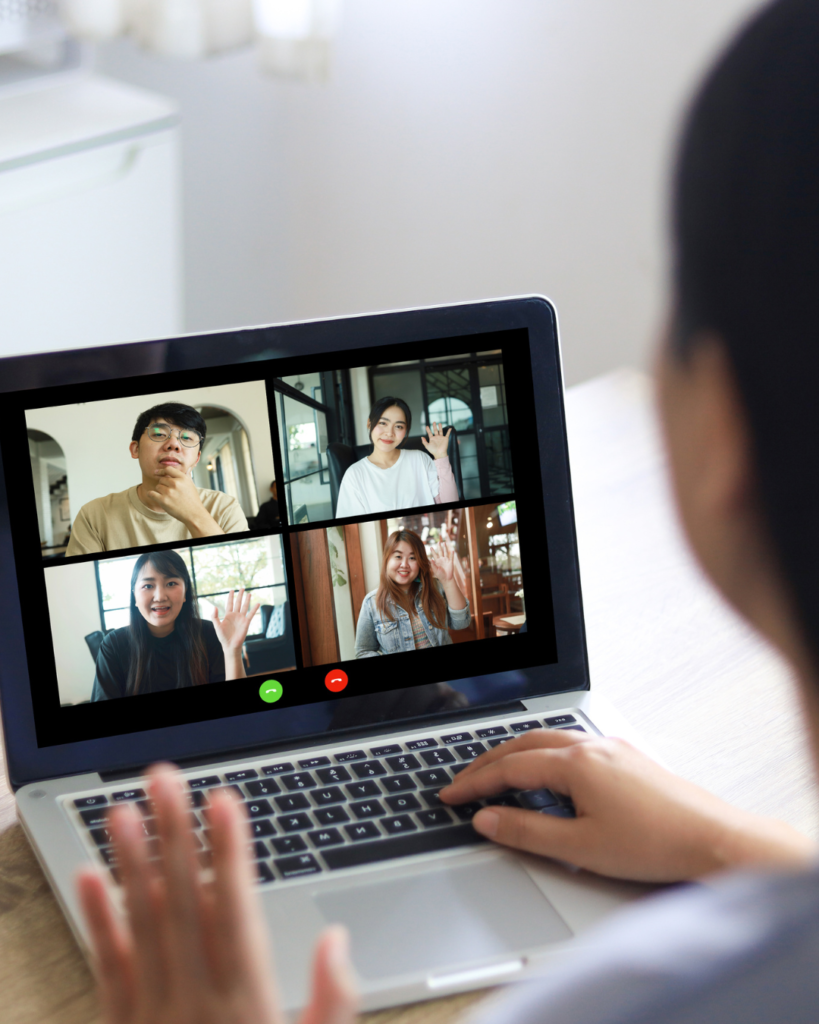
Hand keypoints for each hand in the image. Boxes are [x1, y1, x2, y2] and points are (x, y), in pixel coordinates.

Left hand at [76, 765, 357, 1023]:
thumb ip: (335, 1005)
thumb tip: (337, 938)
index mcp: (246, 1007)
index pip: (235, 913)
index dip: (228, 854)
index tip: (223, 802)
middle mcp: (194, 1004)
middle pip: (182, 904)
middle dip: (173, 835)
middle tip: (165, 778)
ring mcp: (153, 1018)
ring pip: (140, 929)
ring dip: (130, 865)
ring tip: (122, 811)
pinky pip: (106, 972)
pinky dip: (98, 923)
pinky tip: (91, 877)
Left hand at [146, 468, 209, 528]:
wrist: (194, 514)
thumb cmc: (192, 500)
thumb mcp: (191, 485)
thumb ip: (186, 476)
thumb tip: (186, 467)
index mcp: (183, 478)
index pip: (168, 469)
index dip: (162, 471)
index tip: (157, 473)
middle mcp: (176, 483)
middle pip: (161, 479)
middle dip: (164, 485)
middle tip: (170, 492)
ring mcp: (169, 492)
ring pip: (157, 487)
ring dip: (160, 491)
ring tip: (168, 497)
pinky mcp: (163, 500)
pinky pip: (151, 494)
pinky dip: (151, 495)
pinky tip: (155, 496)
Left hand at [211, 588, 259, 650]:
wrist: (230, 645)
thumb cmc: (223, 637)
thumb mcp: (217, 626)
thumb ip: (215, 617)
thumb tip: (214, 607)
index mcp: (228, 615)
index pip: (229, 603)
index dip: (230, 597)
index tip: (232, 590)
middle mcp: (235, 615)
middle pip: (238, 603)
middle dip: (239, 595)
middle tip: (242, 588)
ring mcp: (241, 618)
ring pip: (245, 606)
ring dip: (247, 600)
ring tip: (249, 593)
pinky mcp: (246, 622)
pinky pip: (251, 614)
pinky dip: (254, 609)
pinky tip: (258, 603)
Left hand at [420, 422, 451, 459]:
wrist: (439, 454)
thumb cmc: (433, 451)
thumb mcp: (427, 446)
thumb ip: (424, 442)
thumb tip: (421, 437)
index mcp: (432, 439)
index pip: (429, 433)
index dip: (428, 430)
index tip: (427, 426)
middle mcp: (436, 438)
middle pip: (435, 430)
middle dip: (434, 426)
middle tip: (434, 422)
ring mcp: (441, 438)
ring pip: (440, 431)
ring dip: (440, 427)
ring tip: (439, 423)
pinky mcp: (445, 439)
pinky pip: (447, 434)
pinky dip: (449, 431)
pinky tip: (450, 428)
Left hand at [428, 541, 455, 582]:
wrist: (446, 579)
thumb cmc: (440, 575)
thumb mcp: (435, 570)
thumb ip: (433, 565)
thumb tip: (430, 559)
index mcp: (437, 561)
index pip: (434, 555)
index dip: (433, 551)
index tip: (430, 547)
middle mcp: (442, 560)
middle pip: (440, 551)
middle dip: (439, 547)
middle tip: (438, 542)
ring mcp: (446, 560)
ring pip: (446, 552)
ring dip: (445, 548)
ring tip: (444, 543)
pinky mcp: (450, 562)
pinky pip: (451, 557)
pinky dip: (452, 554)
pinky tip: (453, 550)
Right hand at [440, 730, 815, 881]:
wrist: (714, 839)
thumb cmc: (654, 844)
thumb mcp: (579, 847)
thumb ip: (526, 832)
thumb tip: (486, 821)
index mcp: (575, 763)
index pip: (509, 769)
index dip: (474, 784)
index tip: (449, 796)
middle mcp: (591, 746)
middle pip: (523, 745)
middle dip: (487, 762)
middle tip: (462, 781)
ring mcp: (611, 748)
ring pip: (548, 741)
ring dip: (516, 755)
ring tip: (495, 774)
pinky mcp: (628, 757)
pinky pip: (572, 745)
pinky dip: (544, 755)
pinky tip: (547, 774)